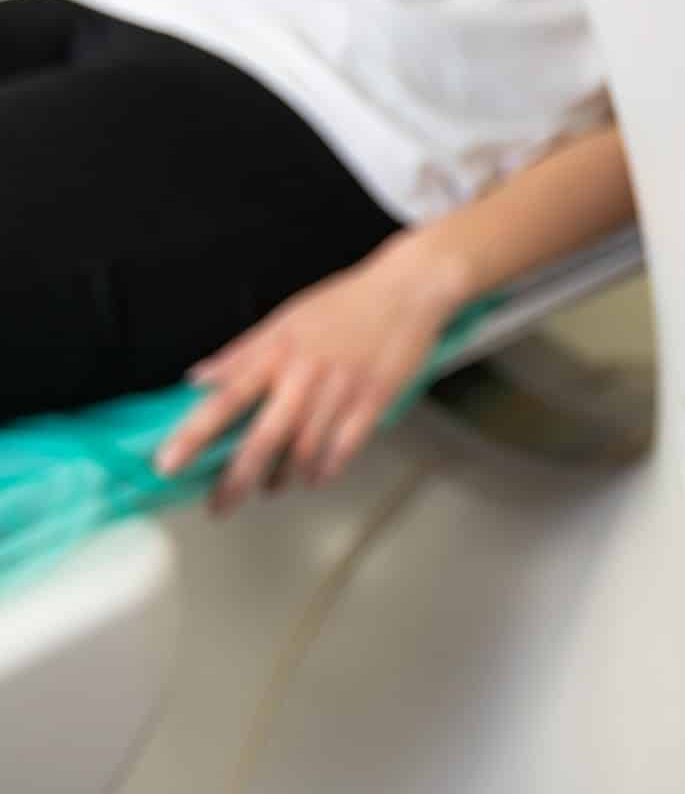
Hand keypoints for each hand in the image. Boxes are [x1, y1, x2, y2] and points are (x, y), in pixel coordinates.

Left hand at [153, 234, 471, 511]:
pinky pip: (345, 447)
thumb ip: (242, 352)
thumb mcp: (287, 318)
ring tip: (272, 485)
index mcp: (278, 350)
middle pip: (264, 437)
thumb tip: (199, 377)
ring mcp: (343, 388)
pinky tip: (315, 475)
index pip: (226, 397)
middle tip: (219, 505)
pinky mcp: (376, 399)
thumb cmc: (346, 303)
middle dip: (237, 478)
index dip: (194, 433)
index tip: (166, 463)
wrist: (408, 289)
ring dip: (284, 477)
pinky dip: (326, 469)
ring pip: (305, 450)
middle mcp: (307, 373)